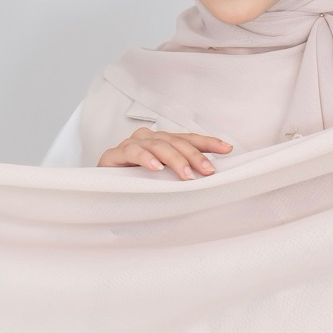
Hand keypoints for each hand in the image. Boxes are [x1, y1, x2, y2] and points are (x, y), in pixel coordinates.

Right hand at [97, 127, 232, 179]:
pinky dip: (145, 159)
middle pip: (176, 142)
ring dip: (174, 160)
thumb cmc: (138, 187)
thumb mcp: (166, 180)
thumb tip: (211, 176)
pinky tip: (156, 168)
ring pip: (158, 146)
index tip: (227, 149)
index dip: (208, 143)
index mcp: (163, 142)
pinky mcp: (113, 156)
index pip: (189, 139)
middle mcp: (149, 139)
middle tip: (208, 171)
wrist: (105, 194)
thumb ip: (183, 173)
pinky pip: (132, 153)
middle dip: (195, 156)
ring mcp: (131, 145)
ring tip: (186, 175)